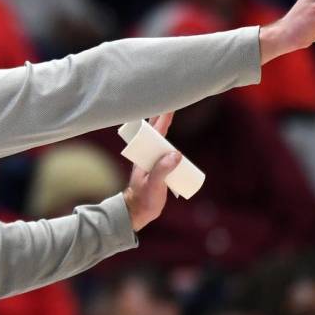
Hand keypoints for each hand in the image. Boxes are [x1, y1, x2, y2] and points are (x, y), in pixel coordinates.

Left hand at [123, 112, 179, 231]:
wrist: (138, 212)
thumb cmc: (142, 198)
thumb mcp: (153, 184)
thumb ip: (162, 170)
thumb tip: (176, 153)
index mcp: (145, 155)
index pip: (154, 132)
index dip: (160, 118)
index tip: (167, 105)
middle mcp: (149, 155)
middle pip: (157, 132)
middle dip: (163, 117)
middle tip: (172, 101)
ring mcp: (154, 162)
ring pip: (162, 142)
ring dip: (167, 129)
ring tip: (172, 114)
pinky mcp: (160, 170)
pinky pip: (168, 155)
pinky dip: (172, 147)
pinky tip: (177, 144)